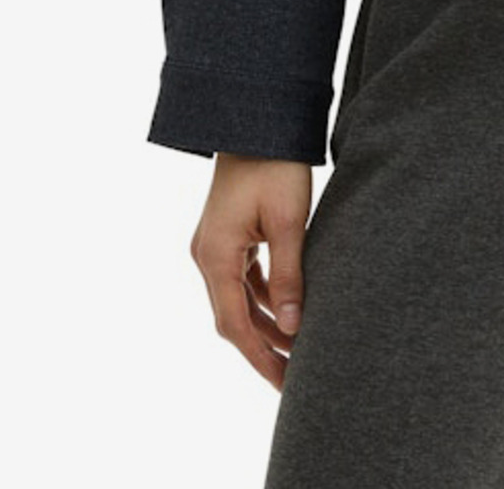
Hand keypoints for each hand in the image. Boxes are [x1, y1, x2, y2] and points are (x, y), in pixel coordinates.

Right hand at [190, 154, 313, 389]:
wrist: (257, 119)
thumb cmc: (275, 165)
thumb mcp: (289, 221)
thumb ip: (289, 276)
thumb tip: (293, 328)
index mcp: (216, 257)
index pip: (235, 325)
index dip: (260, 358)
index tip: (283, 383)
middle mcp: (207, 255)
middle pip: (234, 318)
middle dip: (263, 348)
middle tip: (293, 378)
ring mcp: (215, 245)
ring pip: (238, 299)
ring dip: (265, 323)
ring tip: (296, 350)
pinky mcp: (228, 234)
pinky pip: (242, 277)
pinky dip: (262, 297)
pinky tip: (285, 309)